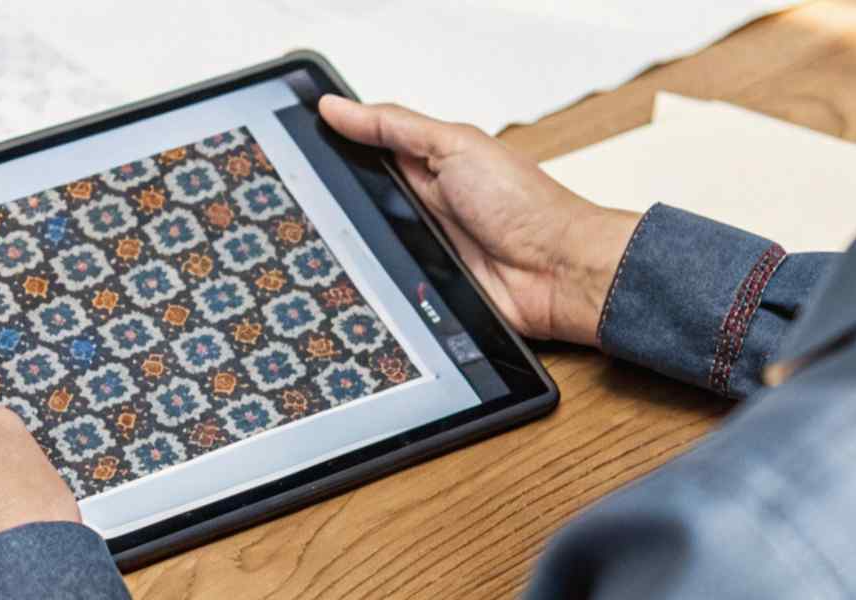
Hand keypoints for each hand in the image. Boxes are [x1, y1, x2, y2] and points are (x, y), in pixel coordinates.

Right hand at [319, 95, 640, 346]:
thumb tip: (336, 107)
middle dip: (335, 197)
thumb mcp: (454, 146)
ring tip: (338, 234)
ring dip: (354, 241)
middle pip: (357, 197)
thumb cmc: (526, 205)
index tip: (298, 139)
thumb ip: (394, 126)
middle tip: (310, 193)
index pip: (364, 147)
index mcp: (427, 162)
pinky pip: (382, 281)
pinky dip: (372, 278)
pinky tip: (360, 272)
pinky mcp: (420, 286)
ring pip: (363, 242)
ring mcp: (419, 246)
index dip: (333, 143)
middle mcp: (421, 203)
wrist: (558, 273)